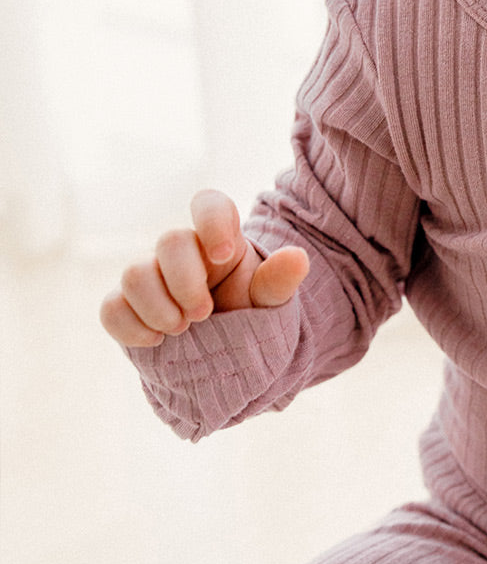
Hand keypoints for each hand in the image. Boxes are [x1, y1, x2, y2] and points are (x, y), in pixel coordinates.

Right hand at [100, 189, 309, 347]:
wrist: (224, 359)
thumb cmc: (248, 318)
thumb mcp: (269, 302)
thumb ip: (279, 281)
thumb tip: (298, 257)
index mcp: (219, 241)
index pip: (209, 204)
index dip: (211, 221)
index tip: (222, 255)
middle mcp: (182, 253)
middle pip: (168, 242)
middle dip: (184, 282)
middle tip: (203, 315)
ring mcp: (150, 278)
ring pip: (133, 273)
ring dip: (157, 307)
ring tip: (181, 331)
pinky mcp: (126, 307)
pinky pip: (111, 307)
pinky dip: (130, 327)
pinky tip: (155, 342)